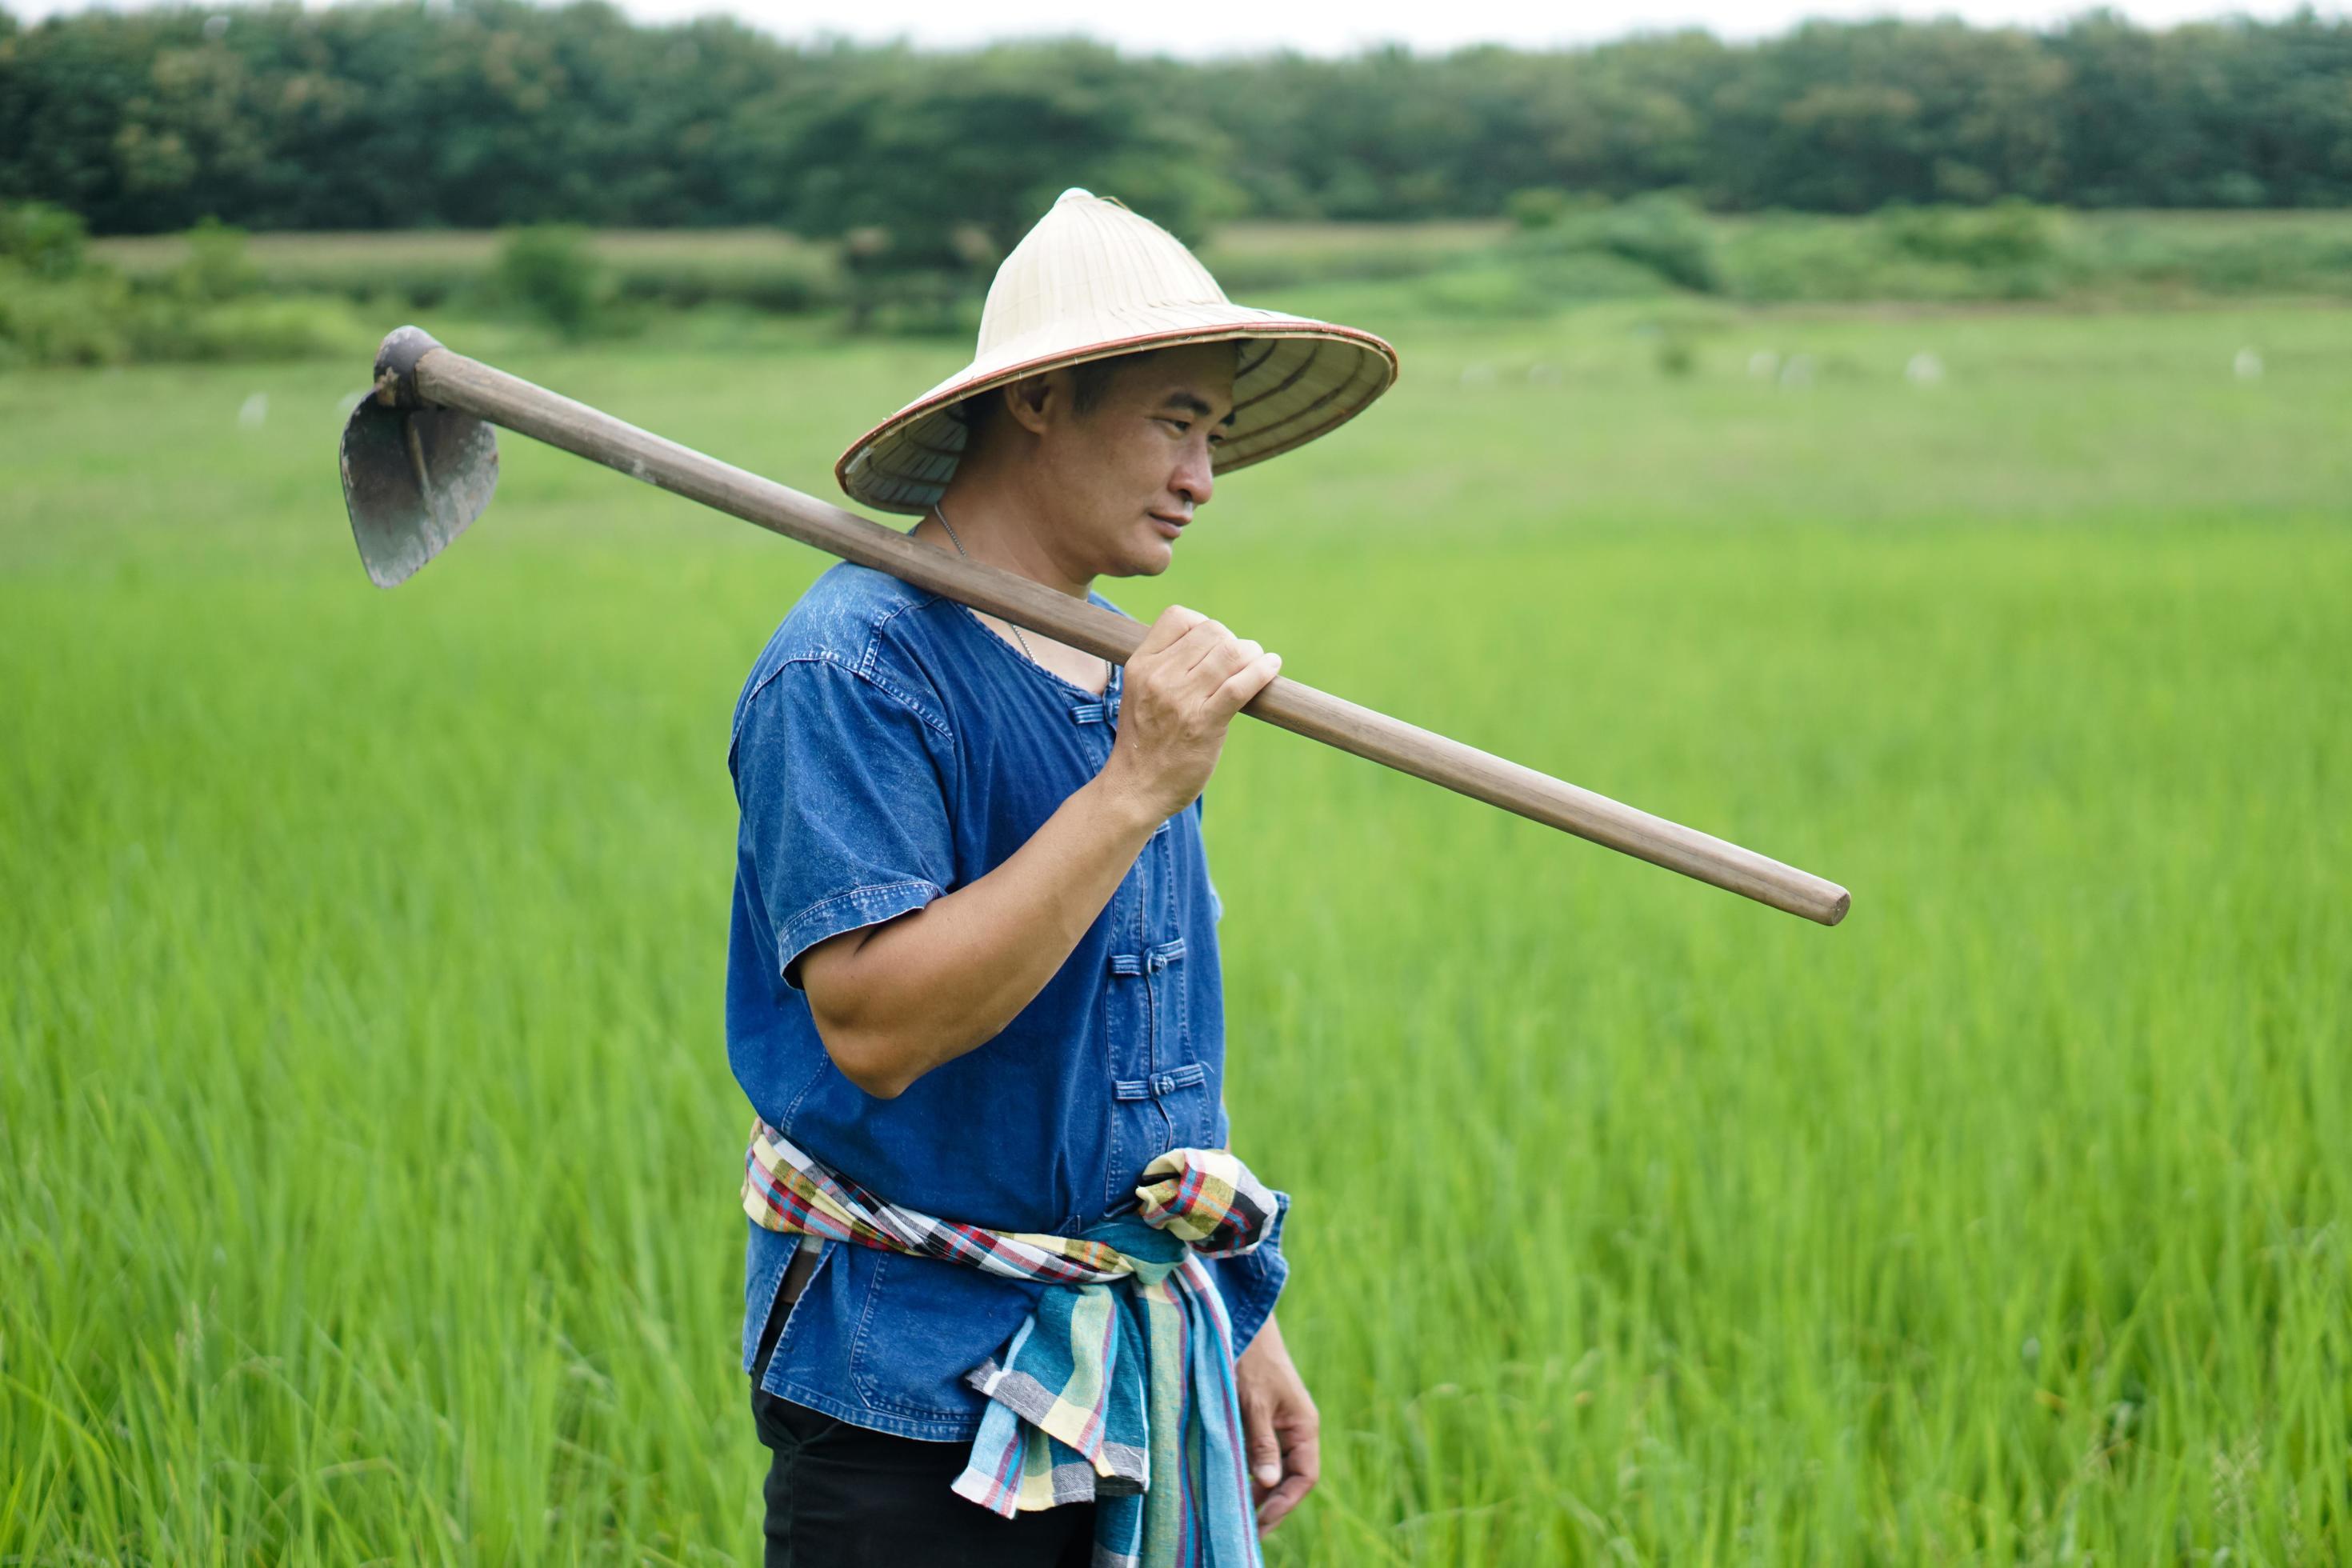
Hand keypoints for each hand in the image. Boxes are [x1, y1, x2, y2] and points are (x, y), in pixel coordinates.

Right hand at [1102, 604, 1281, 824]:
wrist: (1135, 789)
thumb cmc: (1143, 742)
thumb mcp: (1139, 693)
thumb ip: (1164, 667)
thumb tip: (1212, 644)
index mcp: (1140, 665)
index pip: (1178, 617)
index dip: (1203, 625)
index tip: (1212, 646)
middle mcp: (1159, 677)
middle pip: (1212, 631)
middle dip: (1233, 642)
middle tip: (1240, 661)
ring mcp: (1181, 700)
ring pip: (1231, 653)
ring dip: (1252, 654)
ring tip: (1258, 664)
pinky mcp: (1204, 723)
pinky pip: (1240, 685)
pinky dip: (1262, 671)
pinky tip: (1271, 667)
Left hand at [1234, 1311, 1317, 1536]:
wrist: (1242, 1323)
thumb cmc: (1251, 1360)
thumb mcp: (1254, 1403)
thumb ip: (1261, 1444)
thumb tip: (1267, 1483)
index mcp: (1304, 1426)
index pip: (1305, 1478)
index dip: (1285, 1503)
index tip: (1260, 1523)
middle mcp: (1295, 1430)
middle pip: (1289, 1479)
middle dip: (1270, 1504)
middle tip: (1243, 1529)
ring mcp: (1278, 1426)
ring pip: (1273, 1470)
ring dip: (1257, 1491)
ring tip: (1234, 1514)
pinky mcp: (1260, 1420)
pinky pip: (1259, 1456)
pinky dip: (1247, 1473)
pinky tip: (1229, 1486)